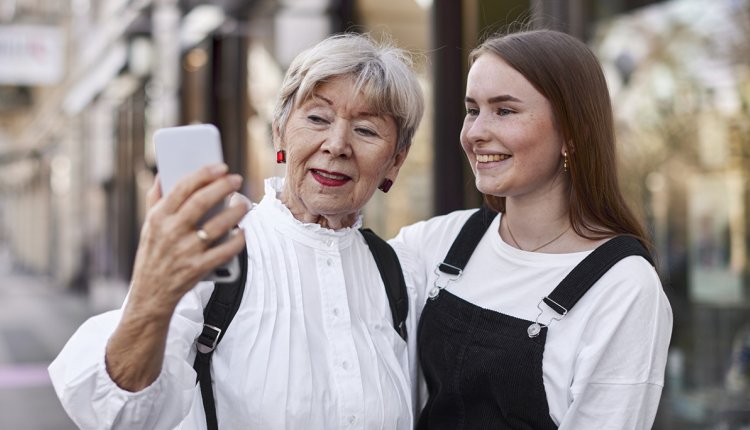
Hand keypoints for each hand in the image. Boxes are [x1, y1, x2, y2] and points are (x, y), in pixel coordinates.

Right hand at [129, 163, 248, 314]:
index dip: (204, 174)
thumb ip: (155, 200)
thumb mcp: (148, 226)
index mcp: (158, 218)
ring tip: (244, 203)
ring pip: (217, 225)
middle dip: (223, 187)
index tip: (221, 166)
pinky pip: (225, 250)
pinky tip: (242, 232)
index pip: (182, 187)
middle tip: (237, 180)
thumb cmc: (153, 255)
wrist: (150, 294)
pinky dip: (237, 240)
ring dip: (235, 211)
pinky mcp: (198, 268)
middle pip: (202, 202)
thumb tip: (162, 174)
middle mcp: (171, 232)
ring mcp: (185, 251)